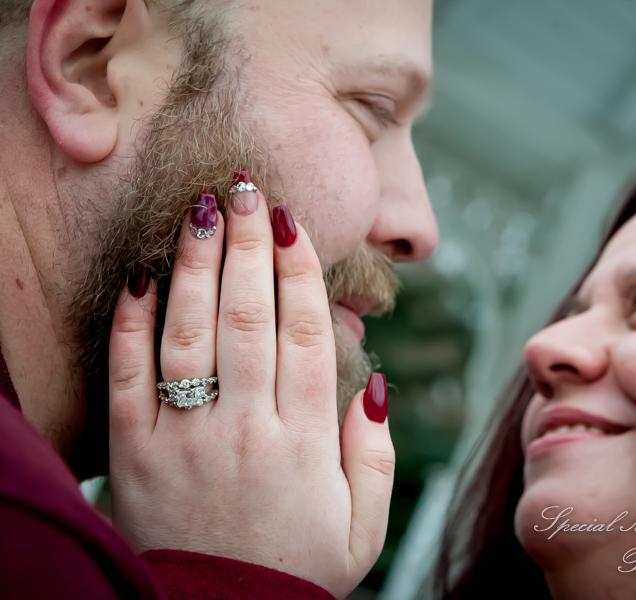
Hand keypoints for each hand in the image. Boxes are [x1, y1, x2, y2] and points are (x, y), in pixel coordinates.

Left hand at [107, 180, 393, 597]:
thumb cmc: (297, 567)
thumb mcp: (363, 524)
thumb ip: (376, 453)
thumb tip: (378, 383)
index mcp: (306, 441)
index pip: (308, 335)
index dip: (303, 272)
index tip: (295, 222)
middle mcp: (246, 427)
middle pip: (249, 318)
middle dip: (250, 246)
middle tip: (249, 188)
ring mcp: (185, 437)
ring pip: (192, 334)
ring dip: (198, 265)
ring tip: (204, 209)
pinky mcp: (134, 452)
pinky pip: (128, 376)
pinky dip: (132, 324)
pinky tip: (144, 277)